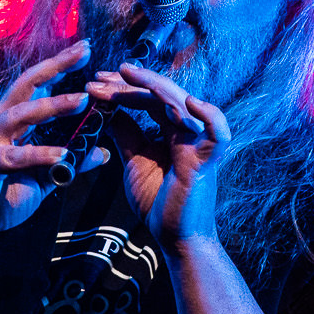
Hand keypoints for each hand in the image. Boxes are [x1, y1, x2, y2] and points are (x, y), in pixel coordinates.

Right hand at [0, 40, 111, 247]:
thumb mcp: (39, 180)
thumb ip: (67, 164)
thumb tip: (101, 152)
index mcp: (11, 124)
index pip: (37, 87)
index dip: (60, 66)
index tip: (85, 48)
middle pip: (28, 86)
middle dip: (56, 66)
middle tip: (84, 50)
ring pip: (21, 115)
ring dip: (52, 106)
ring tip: (81, 99)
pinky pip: (14, 157)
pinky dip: (39, 155)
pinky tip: (63, 155)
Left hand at [87, 61, 229, 250]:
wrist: (174, 237)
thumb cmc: (158, 201)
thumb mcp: (134, 161)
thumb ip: (126, 135)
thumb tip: (108, 110)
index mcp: (172, 130)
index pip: (149, 98)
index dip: (124, 87)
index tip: (95, 83)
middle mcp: (188, 131)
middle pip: (162, 94)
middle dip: (129, 83)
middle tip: (99, 78)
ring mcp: (199, 143)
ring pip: (181, 103)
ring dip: (150, 87)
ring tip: (123, 76)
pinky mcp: (207, 160)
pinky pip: (217, 132)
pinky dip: (208, 115)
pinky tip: (189, 101)